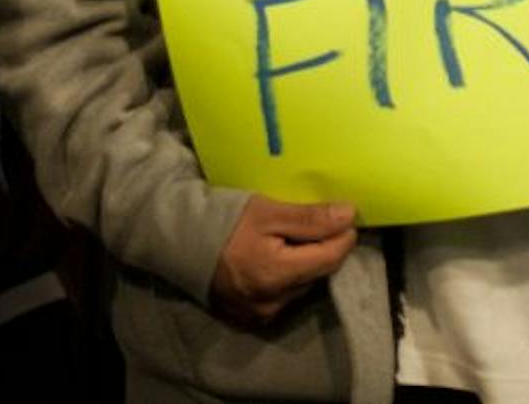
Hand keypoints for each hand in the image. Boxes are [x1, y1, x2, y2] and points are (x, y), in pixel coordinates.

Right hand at [209, 196, 356, 326]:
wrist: (179, 241)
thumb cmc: (223, 221)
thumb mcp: (267, 211)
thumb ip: (309, 218)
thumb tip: (349, 215)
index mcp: (277, 275)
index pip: (330, 258)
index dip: (344, 236)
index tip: (346, 217)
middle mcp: (272, 302)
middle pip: (317, 273)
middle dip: (323, 249)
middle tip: (317, 223)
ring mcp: (261, 313)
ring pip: (302, 286)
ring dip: (305, 264)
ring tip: (292, 240)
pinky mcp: (251, 317)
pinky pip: (284, 296)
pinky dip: (288, 277)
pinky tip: (277, 259)